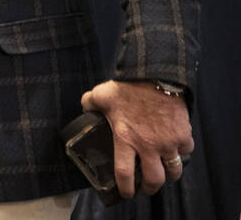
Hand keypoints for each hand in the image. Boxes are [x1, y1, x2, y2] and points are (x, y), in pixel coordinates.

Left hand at [81, 80, 193, 198]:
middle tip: (146, 188)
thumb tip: (85, 107)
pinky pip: (185, 152)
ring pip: (173, 171)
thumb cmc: (128, 87)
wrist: (156, 76)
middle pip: (154, 180)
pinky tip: (175, 150)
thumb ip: (90, 104)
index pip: (124, 174)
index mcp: (125, 139)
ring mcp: (168, 142)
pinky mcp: (183, 135)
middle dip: (150, 189)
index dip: (125, 188)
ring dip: (168, 175)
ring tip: (163, 174)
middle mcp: (148, 146)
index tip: (125, 193)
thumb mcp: (101, 94)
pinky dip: (181, 153)